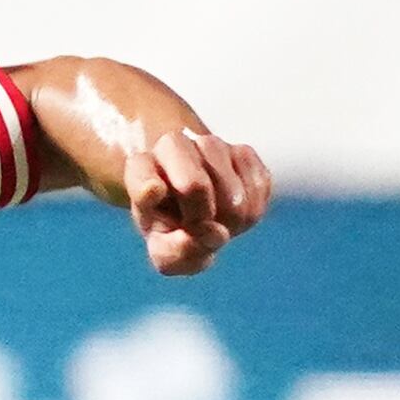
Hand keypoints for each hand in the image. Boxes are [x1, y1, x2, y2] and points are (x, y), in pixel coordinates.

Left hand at [121, 129, 271, 276]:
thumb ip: (176, 255)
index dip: (149, 189)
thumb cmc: (173, 228)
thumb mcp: (163, 251)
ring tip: (215, 219)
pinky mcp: (243, 152)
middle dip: (201, 219)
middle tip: (196, 227)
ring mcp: (210, 145)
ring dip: (229, 219)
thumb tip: (212, 234)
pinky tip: (234, 210)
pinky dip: (251, 211)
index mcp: (140, 169)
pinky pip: (258, 187)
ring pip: (233, 194)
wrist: (194, 205)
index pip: (143, 176)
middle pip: (195, 186)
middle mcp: (173, 147)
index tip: (154, 194)